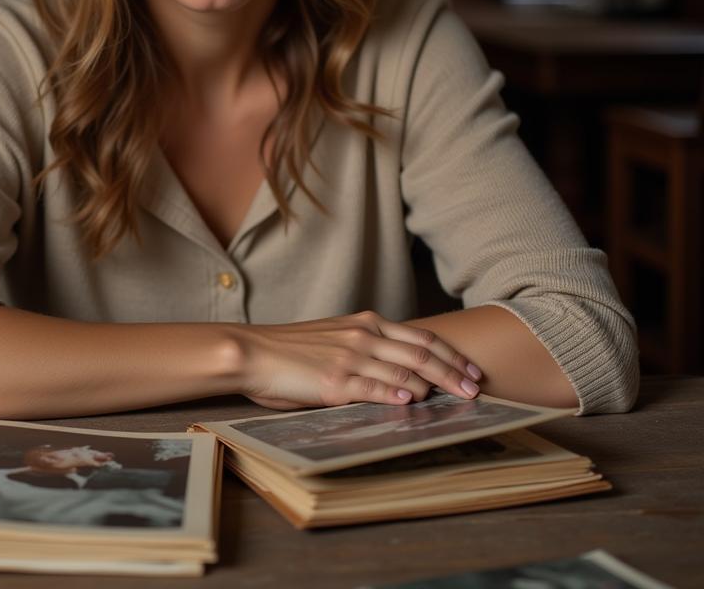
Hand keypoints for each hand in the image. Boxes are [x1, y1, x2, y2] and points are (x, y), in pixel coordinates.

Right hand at [232, 310, 482, 408]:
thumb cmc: (289, 350)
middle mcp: (362, 336)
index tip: (470, 369)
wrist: (252, 351)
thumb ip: (364, 348)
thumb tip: (395, 373)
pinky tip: (413, 404)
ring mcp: (350, 358)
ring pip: (405, 371)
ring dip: (435, 387)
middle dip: (453, 371)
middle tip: (475, 388)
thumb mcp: (333, 338)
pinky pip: (374, 389)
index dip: (449, 354)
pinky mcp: (335, 381)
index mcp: (364, 323)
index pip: (419, 337)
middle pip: (421, 353)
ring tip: (456, 399)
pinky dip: (397, 396)